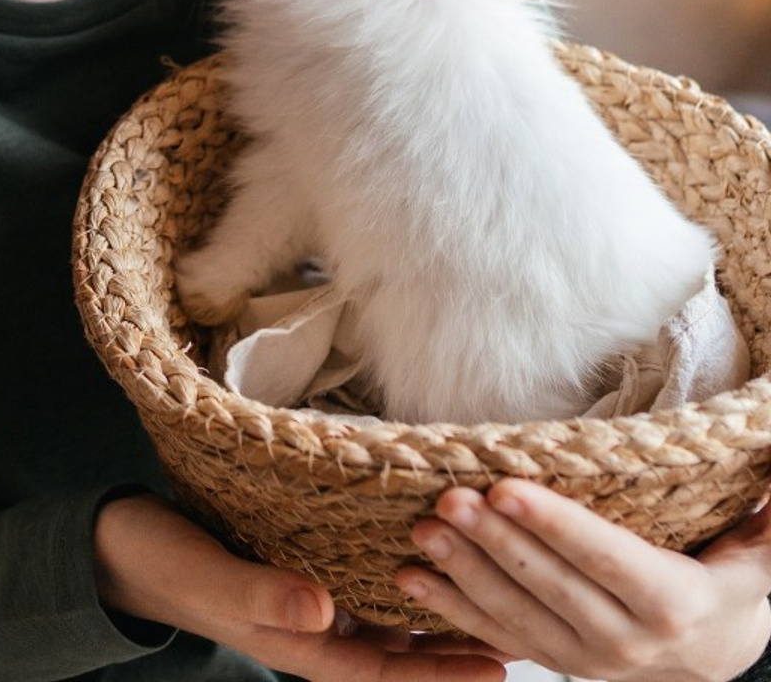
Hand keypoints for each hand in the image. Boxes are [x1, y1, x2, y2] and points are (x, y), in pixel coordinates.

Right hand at [94, 493, 507, 679]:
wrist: (128, 543)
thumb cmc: (166, 562)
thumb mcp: (210, 577)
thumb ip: (263, 597)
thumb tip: (325, 613)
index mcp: (298, 643)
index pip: (387, 671)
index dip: (444, 671)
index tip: (504, 662)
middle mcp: (314, 625)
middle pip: (401, 645)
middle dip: (458, 636)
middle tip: (523, 618)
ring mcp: (308, 596)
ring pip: (387, 609)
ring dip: (435, 599)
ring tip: (491, 579)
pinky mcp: (300, 563)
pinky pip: (362, 573)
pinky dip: (399, 564)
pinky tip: (426, 542)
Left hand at [394, 480, 770, 680]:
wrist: (716, 658)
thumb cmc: (730, 579)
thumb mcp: (760, 557)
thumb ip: (767, 524)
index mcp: (675, 604)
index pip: (606, 559)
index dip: (555, 525)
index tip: (505, 487)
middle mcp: (628, 642)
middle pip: (550, 586)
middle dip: (495, 542)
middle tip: (447, 499)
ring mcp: (586, 660)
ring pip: (516, 615)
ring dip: (463, 573)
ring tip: (420, 531)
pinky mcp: (556, 663)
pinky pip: (498, 637)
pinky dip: (452, 611)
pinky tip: (413, 579)